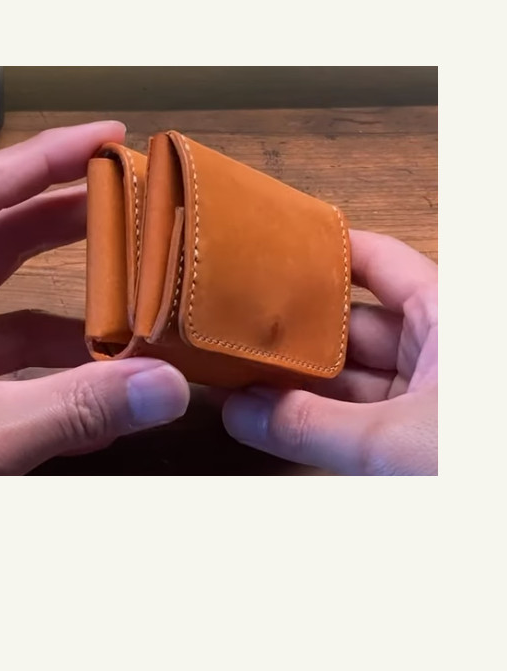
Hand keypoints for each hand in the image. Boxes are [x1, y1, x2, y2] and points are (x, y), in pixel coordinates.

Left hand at [0, 122, 189, 474]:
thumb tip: (161, 389)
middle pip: (3, 226)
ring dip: (65, 290)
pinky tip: (90, 369)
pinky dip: (42, 350)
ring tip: (128, 295)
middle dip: (74, 217)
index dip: (55, 151)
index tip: (110, 137)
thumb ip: (71, 408)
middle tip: (134, 212)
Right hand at [222, 230, 437, 474]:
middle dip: (295, 330)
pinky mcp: (419, 432)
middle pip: (351, 321)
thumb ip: (311, 427)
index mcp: (448, 314)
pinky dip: (320, 417)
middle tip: (232, 330)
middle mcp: (437, 343)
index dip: (322, 252)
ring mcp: (428, 391)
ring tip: (239, 376)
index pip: (375, 259)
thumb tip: (239, 411)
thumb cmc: (482, 462)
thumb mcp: (396, 445)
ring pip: (352, 373)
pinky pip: (359, 413)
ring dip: (301, 381)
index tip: (264, 254)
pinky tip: (273, 418)